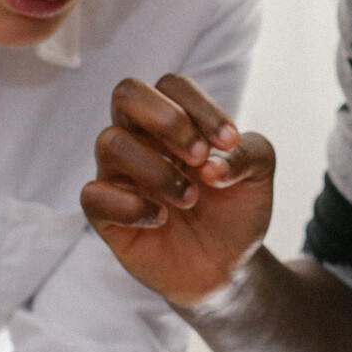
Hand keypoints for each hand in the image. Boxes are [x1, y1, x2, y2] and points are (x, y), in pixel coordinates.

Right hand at [81, 74, 275, 307]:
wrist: (225, 266)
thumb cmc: (233, 210)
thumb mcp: (258, 176)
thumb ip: (248, 154)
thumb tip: (211, 164)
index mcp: (175, 122)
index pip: (172, 85)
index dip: (200, 107)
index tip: (229, 142)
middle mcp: (140, 139)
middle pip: (127, 93)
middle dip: (167, 120)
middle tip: (199, 157)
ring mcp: (119, 174)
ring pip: (110, 142)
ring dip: (157, 169)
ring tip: (190, 198)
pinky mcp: (106, 214)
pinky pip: (93, 195)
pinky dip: (131, 206)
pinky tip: (162, 219)